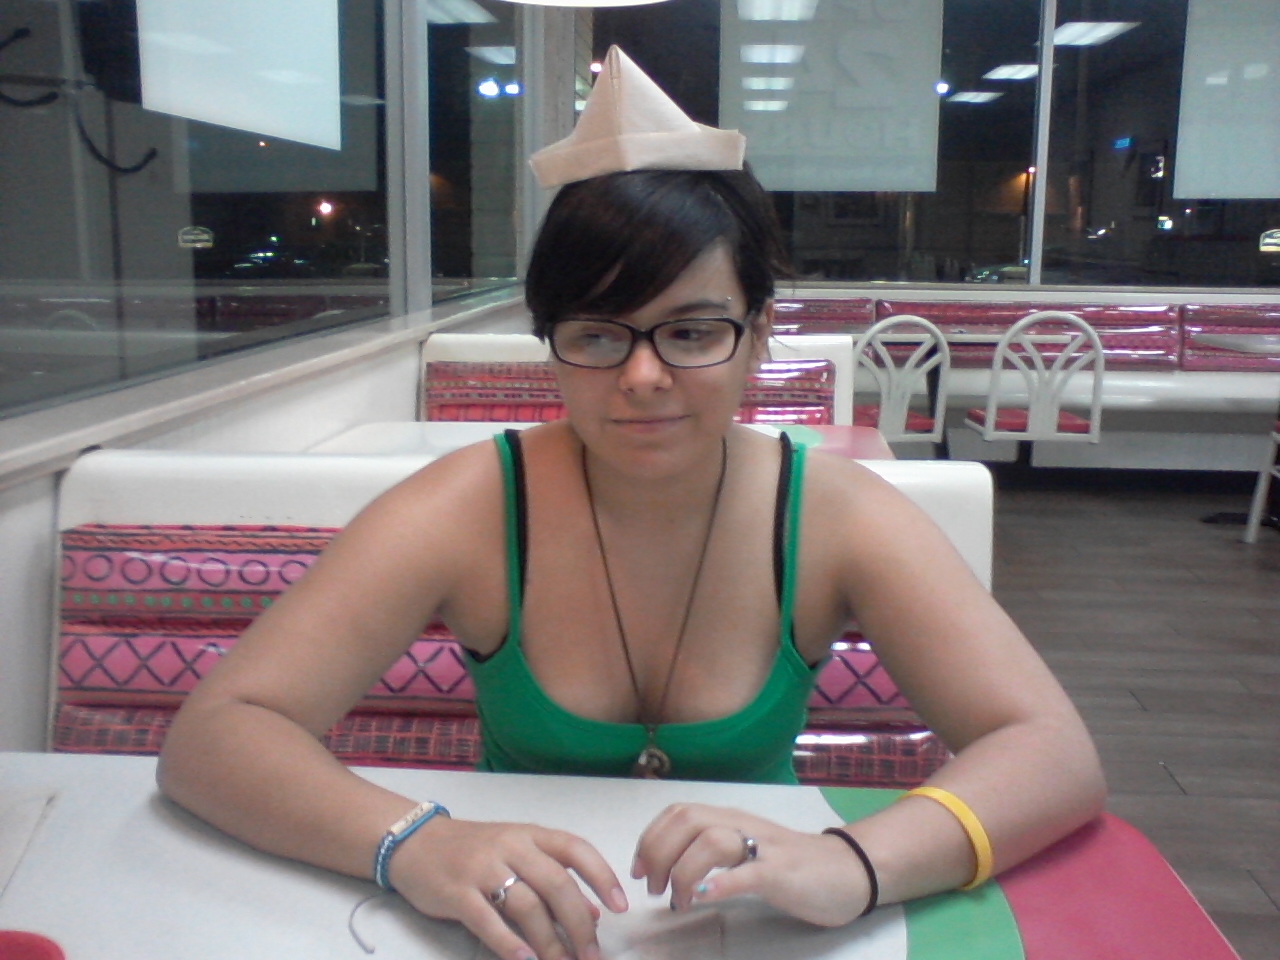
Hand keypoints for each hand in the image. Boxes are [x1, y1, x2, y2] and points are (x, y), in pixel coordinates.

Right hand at [390, 817, 628, 959]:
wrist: (415, 841)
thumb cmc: (474, 850)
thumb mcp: (517, 854)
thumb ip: (553, 879)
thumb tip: (592, 914)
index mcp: (530, 834)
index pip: (575, 848)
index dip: (601, 876)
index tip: (620, 906)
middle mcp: (510, 846)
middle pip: (555, 884)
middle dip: (579, 924)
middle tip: (592, 955)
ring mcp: (482, 868)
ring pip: (526, 905)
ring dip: (549, 941)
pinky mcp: (456, 892)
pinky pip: (487, 919)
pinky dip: (508, 943)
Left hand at [632, 804, 871, 926]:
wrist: (849, 871)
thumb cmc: (793, 866)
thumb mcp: (745, 849)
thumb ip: (712, 850)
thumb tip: (667, 866)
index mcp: (730, 819)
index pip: (678, 812)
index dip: (650, 837)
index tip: (638, 869)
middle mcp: (742, 825)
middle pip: (687, 821)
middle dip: (658, 853)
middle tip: (653, 887)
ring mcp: (763, 847)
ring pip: (711, 842)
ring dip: (683, 872)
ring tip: (679, 900)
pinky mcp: (782, 873)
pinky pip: (747, 872)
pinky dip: (721, 882)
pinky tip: (705, 896)